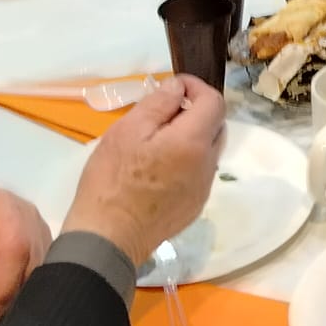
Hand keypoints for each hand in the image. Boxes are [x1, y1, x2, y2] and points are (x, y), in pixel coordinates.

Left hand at [0, 188, 53, 325]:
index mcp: (0, 207)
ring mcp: (42, 232)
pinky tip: (7, 297)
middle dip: (11, 297)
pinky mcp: (48, 248)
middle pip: (34, 265)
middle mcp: (29, 216)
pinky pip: (45, 276)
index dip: (3, 287)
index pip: (15, 250)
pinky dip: (27, 292)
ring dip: (19, 297)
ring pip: (43, 274)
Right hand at [62, 77, 225, 267]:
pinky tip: (157, 170)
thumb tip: (178, 88)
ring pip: (207, 151)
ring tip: (156, 142)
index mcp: (194, 142)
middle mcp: (207, 165)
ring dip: (191, 138)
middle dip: (195, 112)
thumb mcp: (128, 130)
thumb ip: (158, 104)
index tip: (173, 87)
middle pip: (216, 126)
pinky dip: (186, 161)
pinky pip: (198, 174)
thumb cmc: (113, 179)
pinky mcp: (194, 206)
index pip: (214, 102)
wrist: (109, 237)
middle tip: (162, 113)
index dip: (196, 88)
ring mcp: (203, 189)